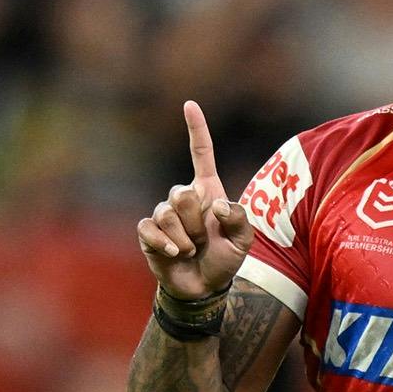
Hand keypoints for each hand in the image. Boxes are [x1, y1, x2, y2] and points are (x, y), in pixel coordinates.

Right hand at [135, 100, 253, 306]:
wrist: (203, 287)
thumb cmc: (225, 259)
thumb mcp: (244, 241)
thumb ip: (238, 219)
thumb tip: (214, 204)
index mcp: (207, 190)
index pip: (201, 153)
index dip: (196, 129)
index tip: (189, 104)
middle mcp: (183, 197)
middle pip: (181, 192)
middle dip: (194, 221)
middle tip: (203, 241)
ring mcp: (164, 213)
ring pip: (166, 213)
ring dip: (184, 238)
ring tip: (192, 251)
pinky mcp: (148, 232)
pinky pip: (150, 228)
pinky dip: (165, 243)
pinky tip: (175, 254)